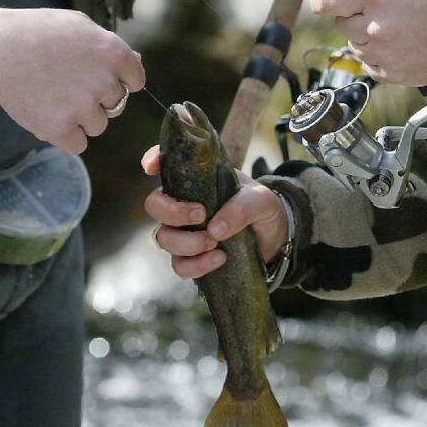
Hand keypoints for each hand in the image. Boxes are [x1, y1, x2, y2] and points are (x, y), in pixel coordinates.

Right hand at [0, 8, 144, 153]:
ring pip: (98, 126)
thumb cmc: (35, 33)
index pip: (136, 80)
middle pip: (116, 106)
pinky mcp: (61, 129)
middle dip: (96, 99)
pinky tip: (46, 112)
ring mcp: (83, 107)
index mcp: (114, 52)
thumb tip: (136, 64)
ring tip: (51, 95)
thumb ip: (110, 46)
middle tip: (65, 82)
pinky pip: (78, 144)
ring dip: (80, 118)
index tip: (95, 76)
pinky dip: (64, 135)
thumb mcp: (79, 25)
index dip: (117, 80)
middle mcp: (104, 81)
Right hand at [141, 145, 287, 278]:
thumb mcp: (261, 200)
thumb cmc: (262, 209)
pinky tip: (219, 259)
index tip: (151, 168)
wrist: (275, 238)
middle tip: (200, 214)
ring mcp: (184, 232)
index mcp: (198, 179)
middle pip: (153, 205)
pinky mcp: (191, 258)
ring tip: (216, 241)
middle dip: (171, 212)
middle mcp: (184, 203)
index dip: (152, 160)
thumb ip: (242, 207)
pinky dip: (196, 265)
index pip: (166, 163)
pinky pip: (179, 266)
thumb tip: (214, 229)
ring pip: (163, 238)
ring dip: (188, 242)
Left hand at [310, 0, 426, 86]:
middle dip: (352, 19)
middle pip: (340, 25)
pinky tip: (397, 47)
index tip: (321, 3)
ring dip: (366, 39)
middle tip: (377, 14)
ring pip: (353, 46)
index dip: (321, 2)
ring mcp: (381, 53)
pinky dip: (377, 58)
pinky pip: (367, 65)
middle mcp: (375, 27)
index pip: (327, 2)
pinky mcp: (388, 74)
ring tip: (394, 31)